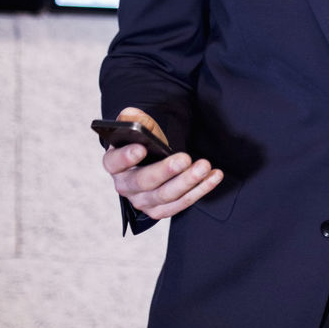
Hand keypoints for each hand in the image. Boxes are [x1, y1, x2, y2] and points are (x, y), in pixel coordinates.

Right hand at [102, 106, 222, 219]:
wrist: (151, 160)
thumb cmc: (144, 142)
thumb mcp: (138, 126)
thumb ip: (133, 119)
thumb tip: (132, 117)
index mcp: (115, 164)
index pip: (114, 162)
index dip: (126, 157)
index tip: (141, 148)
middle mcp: (125, 186)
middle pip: (144, 182)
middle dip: (166, 170)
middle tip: (184, 158)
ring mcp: (143, 201)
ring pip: (165, 196)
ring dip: (188, 182)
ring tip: (204, 167)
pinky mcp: (160, 210)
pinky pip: (181, 203)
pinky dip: (200, 190)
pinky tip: (214, 176)